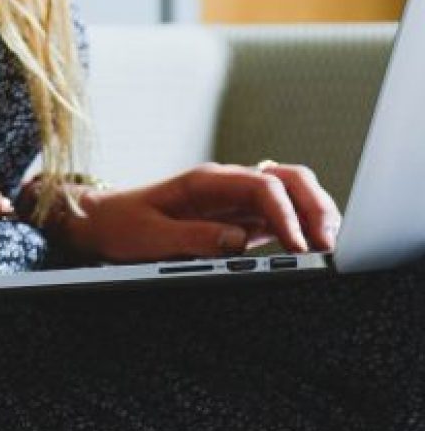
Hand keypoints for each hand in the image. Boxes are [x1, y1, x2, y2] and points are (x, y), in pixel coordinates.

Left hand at [58, 162, 341, 262]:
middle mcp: (227, 186)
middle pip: (288, 180)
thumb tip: (237, 243)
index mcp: (207, 181)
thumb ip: (193, 238)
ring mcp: (234, 203)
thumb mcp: (149, 237)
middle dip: (315, 206)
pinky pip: (277, 219)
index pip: (262, 186)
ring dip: (313, 216)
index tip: (298, 244)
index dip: (286, 213)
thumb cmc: (121, 226)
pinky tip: (308, 249)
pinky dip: (298, 230)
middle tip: (329, 243)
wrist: (101, 223)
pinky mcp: (236, 222)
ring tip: (328, 247)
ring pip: (290, 197)